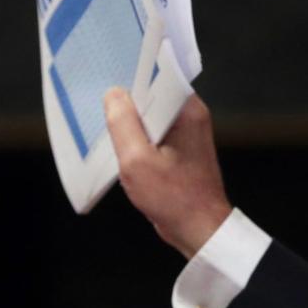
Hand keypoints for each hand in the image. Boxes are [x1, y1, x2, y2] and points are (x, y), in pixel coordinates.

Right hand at [104, 87, 232, 257]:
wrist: (199, 230)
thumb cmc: (174, 200)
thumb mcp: (136, 160)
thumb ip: (123, 123)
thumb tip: (114, 95)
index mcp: (187, 111)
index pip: (157, 77)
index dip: (131, 79)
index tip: (110, 85)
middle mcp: (190, 116)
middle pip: (151, 96)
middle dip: (128, 106)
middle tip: (108, 119)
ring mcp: (186, 133)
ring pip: (150, 117)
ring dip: (132, 128)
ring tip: (117, 141)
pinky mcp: (180, 149)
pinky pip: (154, 134)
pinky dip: (139, 142)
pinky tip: (128, 157)